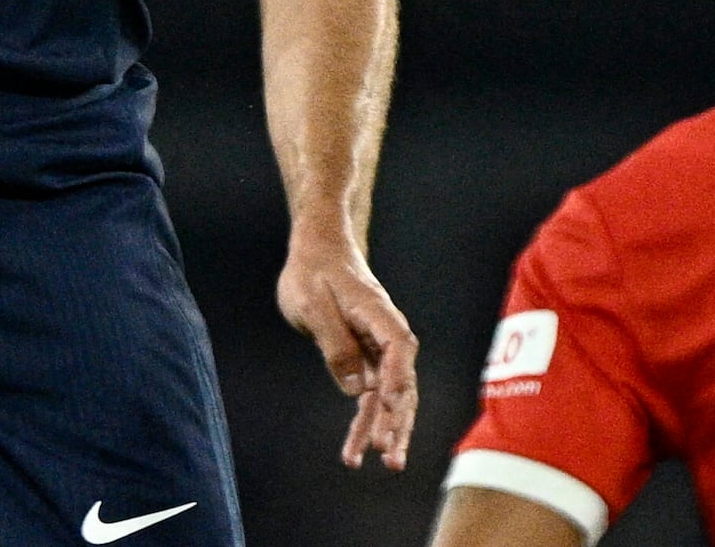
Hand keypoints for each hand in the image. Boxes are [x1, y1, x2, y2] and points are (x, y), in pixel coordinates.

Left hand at [281, 240, 417, 469]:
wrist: (318, 251)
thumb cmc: (313, 272)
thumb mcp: (313, 303)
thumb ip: (335, 344)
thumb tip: (357, 389)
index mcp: (379, 316)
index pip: (397, 352)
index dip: (397, 381)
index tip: (390, 407)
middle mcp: (387, 336)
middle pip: (402, 384)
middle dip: (398, 422)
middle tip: (391, 457)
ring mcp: (379, 351)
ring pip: (389, 397)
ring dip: (386, 430)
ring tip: (384, 464)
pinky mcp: (366, 360)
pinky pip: (371, 397)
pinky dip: (364, 422)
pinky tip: (355, 451)